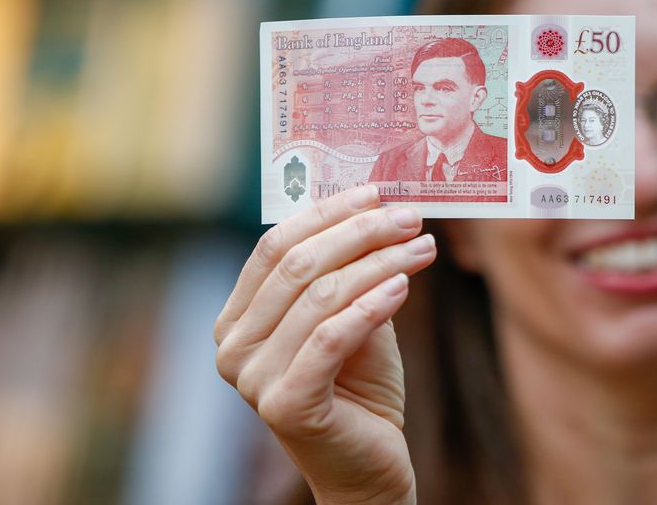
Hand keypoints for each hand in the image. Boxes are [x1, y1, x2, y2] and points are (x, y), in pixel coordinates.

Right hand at [214, 185, 434, 504]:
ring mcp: (253, 379)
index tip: (376, 193)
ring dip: (379, 262)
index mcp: (238, 318)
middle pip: (297, 265)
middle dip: (360, 232)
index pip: (275, 246)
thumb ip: (350, 272)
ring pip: (320, 296)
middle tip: (409, 216)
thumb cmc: (359, 386)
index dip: (327, 214)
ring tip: (422, 246)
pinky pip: (332, 336)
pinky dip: (372, 304)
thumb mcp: (353, 315)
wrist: (367, 464)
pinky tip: (406, 285)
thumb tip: (378, 210)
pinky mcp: (285, 405)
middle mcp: (233, 347)